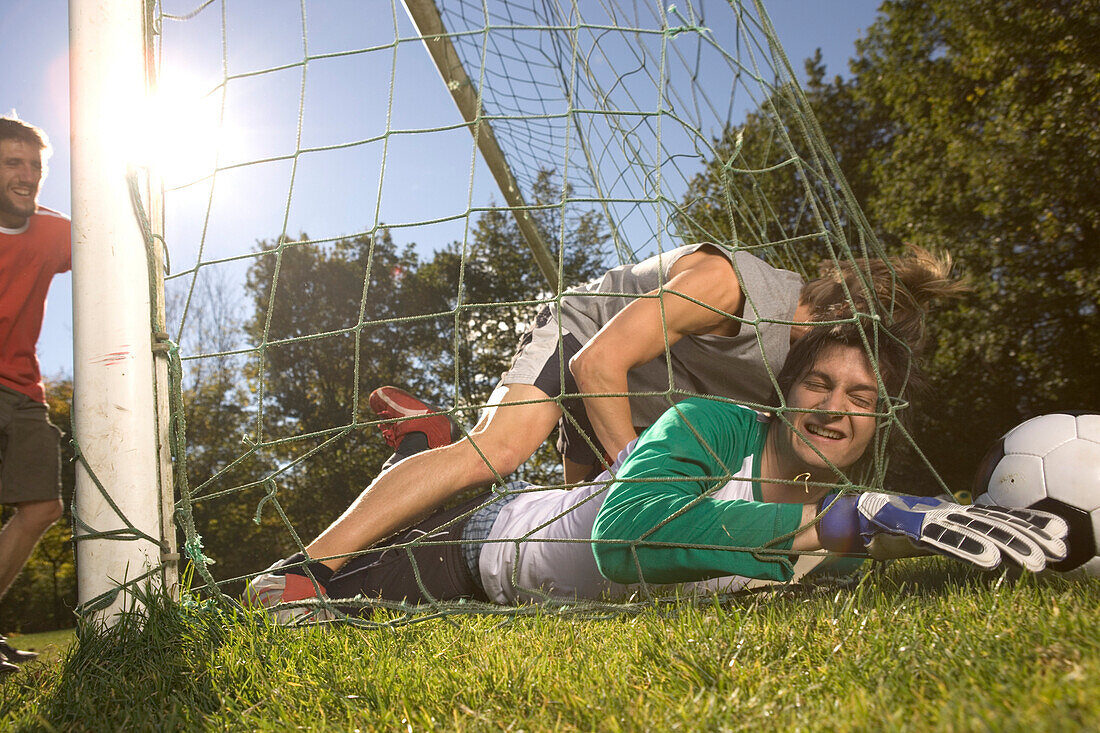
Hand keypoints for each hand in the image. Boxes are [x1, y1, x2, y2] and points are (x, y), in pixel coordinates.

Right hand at [818, 493, 1068, 570]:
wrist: (845, 516)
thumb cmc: (880, 525)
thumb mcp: (918, 529)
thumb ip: (943, 529)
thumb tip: (969, 528)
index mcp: (949, 516)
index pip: (994, 518)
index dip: (1026, 522)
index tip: (1057, 531)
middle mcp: (945, 515)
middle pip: (994, 524)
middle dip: (1028, 536)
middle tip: (1059, 551)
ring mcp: (931, 521)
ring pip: (977, 532)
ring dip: (1009, 547)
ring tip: (1038, 563)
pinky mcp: (914, 529)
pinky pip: (946, 541)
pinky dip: (969, 550)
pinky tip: (991, 562)